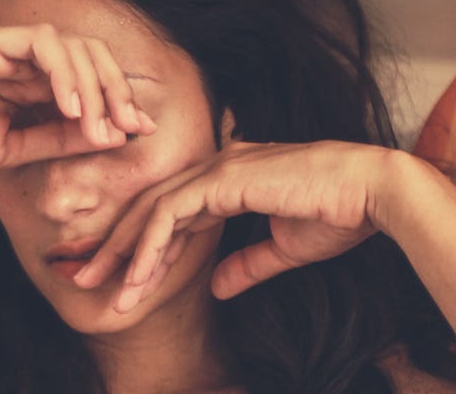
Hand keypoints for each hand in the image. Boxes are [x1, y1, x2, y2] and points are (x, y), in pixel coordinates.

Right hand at [0, 24, 156, 180]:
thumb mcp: (11, 151)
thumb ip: (58, 140)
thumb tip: (112, 136)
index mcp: (27, 84)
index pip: (88, 80)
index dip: (118, 102)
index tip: (140, 132)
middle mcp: (19, 61)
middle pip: (89, 56)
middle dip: (117, 89)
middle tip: (131, 125)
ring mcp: (2, 48)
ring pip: (71, 46)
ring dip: (95, 84)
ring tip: (99, 122)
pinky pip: (39, 44)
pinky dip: (63, 71)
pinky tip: (70, 105)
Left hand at [72, 140, 398, 311]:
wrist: (373, 194)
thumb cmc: (340, 215)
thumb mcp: (285, 250)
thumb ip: (247, 265)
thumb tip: (216, 287)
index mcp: (231, 178)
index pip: (172, 213)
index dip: (143, 247)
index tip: (120, 280)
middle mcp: (218, 167)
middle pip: (149, 207)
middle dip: (114, 245)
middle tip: (82, 277)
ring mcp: (218, 168)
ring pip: (151, 211)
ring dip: (123, 252)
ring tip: (98, 287)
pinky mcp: (223, 178)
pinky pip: (171, 216)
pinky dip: (150, 247)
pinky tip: (136, 277)